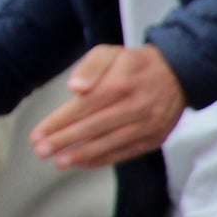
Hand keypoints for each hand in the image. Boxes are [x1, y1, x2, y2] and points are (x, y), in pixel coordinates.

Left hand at [31, 45, 184, 169]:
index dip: (57, 123)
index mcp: (119, 84)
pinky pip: (126, 152)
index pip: (82, 108)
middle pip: (93, 128)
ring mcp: (148, 125)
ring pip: (109, 143)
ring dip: (82, 155)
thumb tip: (75, 88)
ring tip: (59, 162)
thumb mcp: (110, 53)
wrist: (179, 73)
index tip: (37, 135)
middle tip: (41, 152)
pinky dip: (104, 159)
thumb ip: (89, 67)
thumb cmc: (134, 63)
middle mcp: (135, 107)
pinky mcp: (156, 137)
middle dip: (64, 141)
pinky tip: (84, 163)